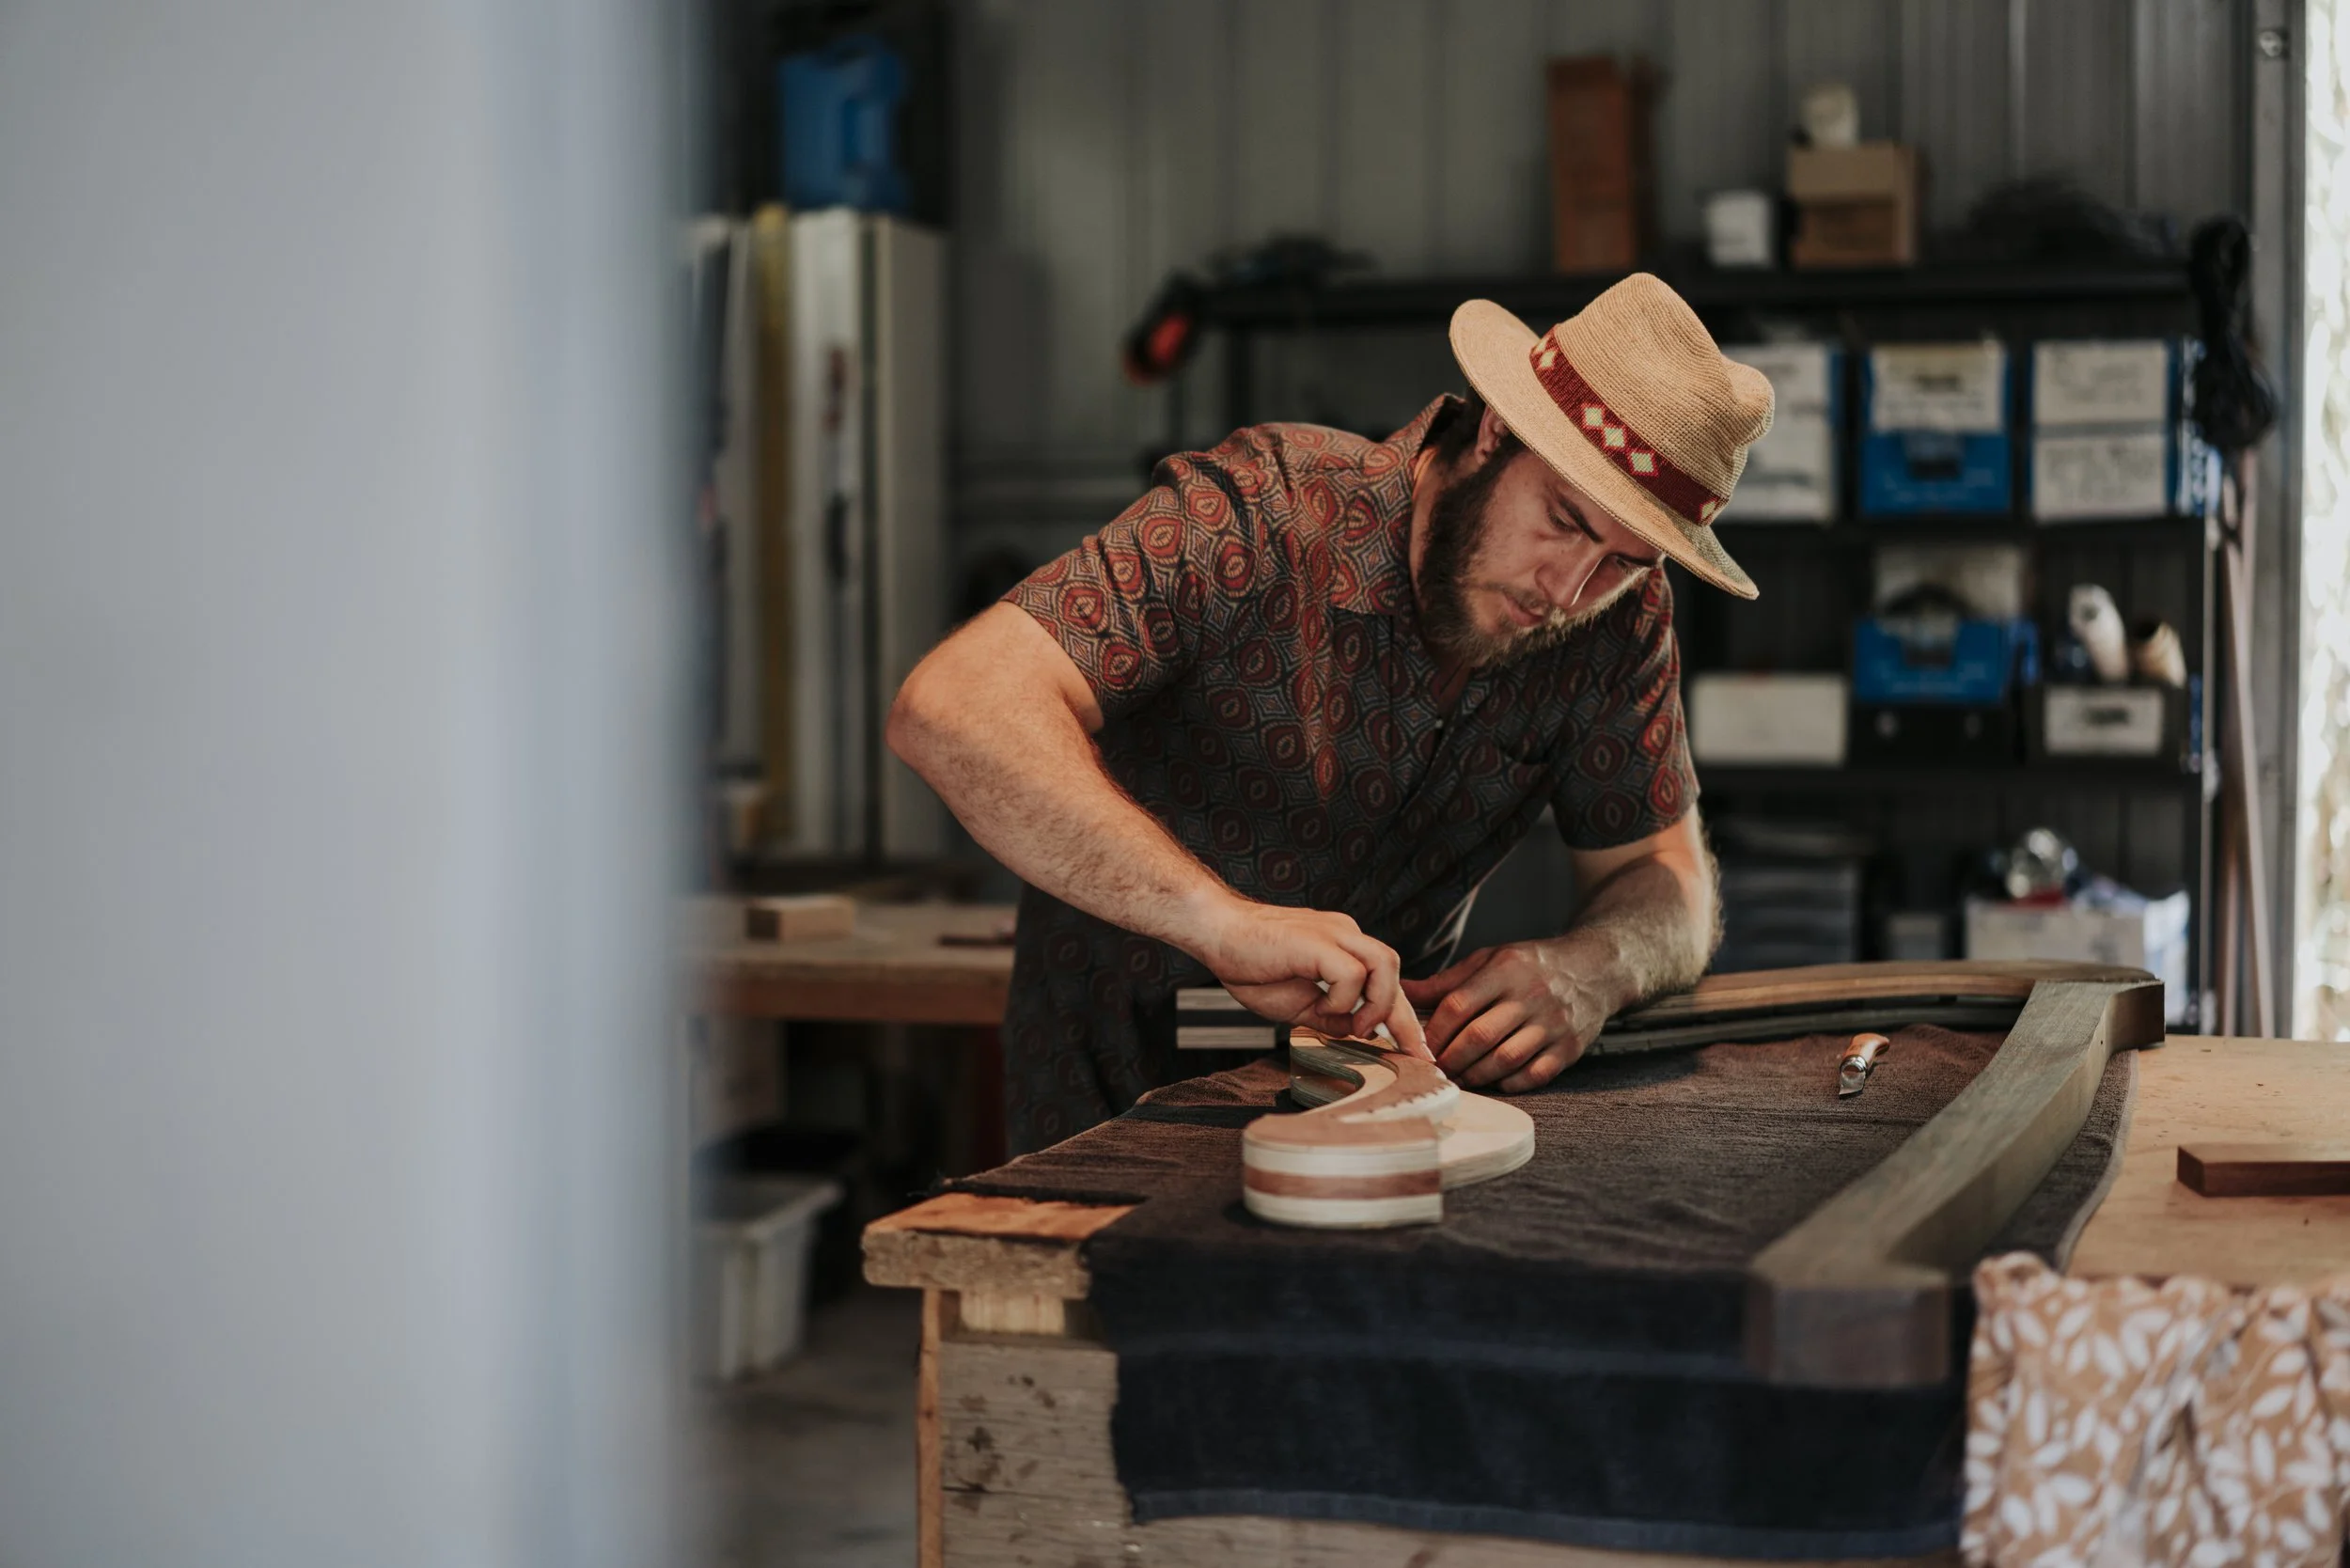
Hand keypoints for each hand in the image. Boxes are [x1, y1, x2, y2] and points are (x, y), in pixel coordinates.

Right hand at [1183, 894, 1429, 1058]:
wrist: (1215, 931)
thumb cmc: (1248, 962)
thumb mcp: (1296, 1003)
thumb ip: (1328, 1015)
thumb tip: (1354, 1030)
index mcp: (1342, 946)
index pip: (1384, 982)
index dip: (1401, 1019)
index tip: (1416, 1051)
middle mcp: (1345, 934)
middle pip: (1394, 970)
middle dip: (1404, 1018)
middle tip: (1410, 1053)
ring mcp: (1334, 934)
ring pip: (1385, 964)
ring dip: (1377, 1003)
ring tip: (1357, 1027)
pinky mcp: (1318, 941)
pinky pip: (1350, 973)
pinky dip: (1343, 999)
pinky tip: (1322, 1010)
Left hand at [1401, 934, 1621, 1090]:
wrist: (1597, 968)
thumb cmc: (1533, 964)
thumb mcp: (1491, 959)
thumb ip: (1448, 981)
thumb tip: (1402, 992)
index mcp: (1506, 970)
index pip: (1459, 1005)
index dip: (1433, 1031)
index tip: (1419, 1046)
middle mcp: (1531, 995)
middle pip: (1479, 1036)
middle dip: (1450, 1059)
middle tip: (1436, 1070)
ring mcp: (1554, 1023)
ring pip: (1505, 1059)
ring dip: (1476, 1075)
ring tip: (1460, 1079)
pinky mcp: (1571, 1047)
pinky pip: (1535, 1074)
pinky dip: (1510, 1083)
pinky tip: (1495, 1081)